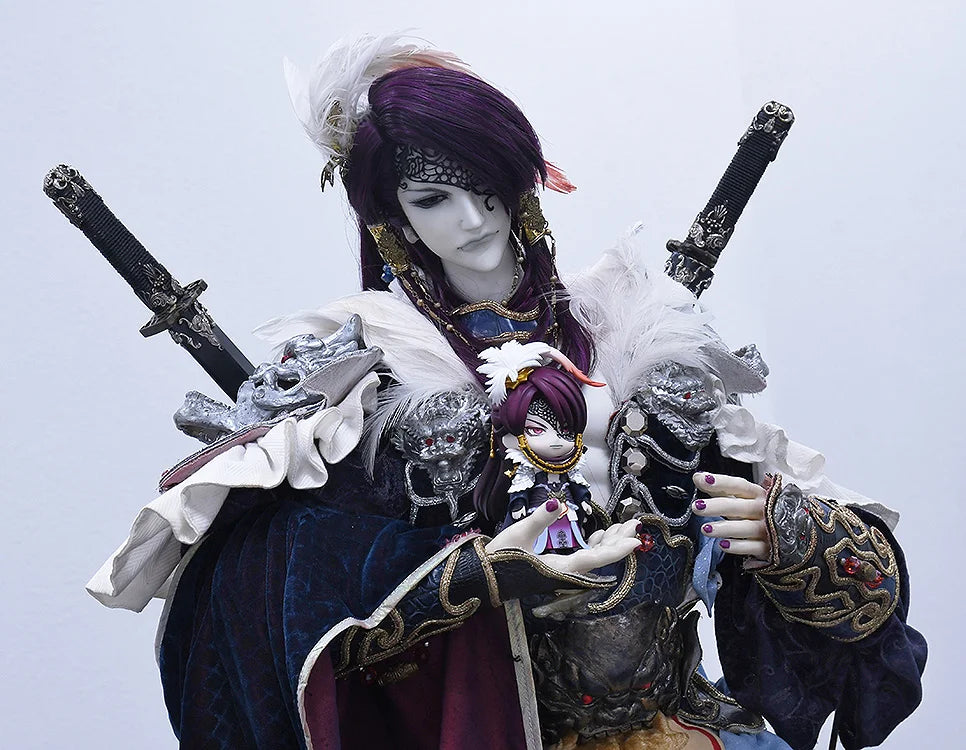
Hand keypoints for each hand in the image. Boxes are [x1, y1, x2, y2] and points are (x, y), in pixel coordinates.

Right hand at [485, 500, 640, 575]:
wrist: (483, 577)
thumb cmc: (499, 558)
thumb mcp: (518, 535)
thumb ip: (541, 519)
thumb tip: (560, 504)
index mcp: (558, 568)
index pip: (594, 559)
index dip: (616, 551)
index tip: (634, 541)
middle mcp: (565, 572)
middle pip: (599, 558)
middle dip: (618, 541)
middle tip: (635, 523)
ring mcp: (562, 570)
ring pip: (593, 557)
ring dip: (609, 542)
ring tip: (625, 526)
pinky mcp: (557, 567)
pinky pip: (583, 556)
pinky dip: (595, 544)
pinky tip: (601, 533)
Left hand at [691, 472, 770, 559]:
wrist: (795, 532)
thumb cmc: (759, 511)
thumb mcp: (744, 498)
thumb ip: (721, 489)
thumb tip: (698, 478)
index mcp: (757, 494)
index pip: (739, 485)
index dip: (721, 482)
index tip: (702, 479)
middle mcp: (763, 510)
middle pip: (740, 506)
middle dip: (717, 506)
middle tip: (697, 507)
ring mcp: (768, 529)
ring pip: (745, 528)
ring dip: (725, 528)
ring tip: (705, 529)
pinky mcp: (769, 548)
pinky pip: (753, 548)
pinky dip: (739, 547)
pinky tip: (723, 545)